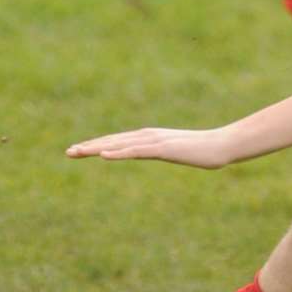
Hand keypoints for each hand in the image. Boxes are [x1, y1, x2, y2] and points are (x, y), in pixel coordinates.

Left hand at [66, 126, 236, 169]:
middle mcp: (149, 136)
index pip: (118, 141)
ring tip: (78, 152)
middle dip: (90, 146)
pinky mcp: (163, 149)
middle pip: (114, 141)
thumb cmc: (204, 150)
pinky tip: (104, 155)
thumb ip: (167, 151)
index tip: (79, 150)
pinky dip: (118, 152)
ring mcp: (155, 141)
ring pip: (120, 145)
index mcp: (151, 137)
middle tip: (68, 152)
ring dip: (97, 148)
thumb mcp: (179, 152)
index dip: (98, 145)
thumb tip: (164, 153)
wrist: (223, 145)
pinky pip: (136, 151)